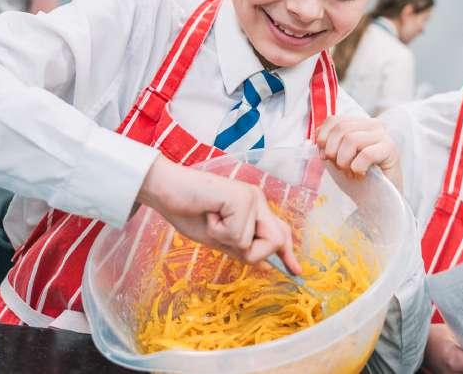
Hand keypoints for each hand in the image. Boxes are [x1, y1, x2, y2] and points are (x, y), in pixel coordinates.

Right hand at [136, 154, 300, 272]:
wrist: (165, 190)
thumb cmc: (188, 211)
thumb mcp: (219, 237)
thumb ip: (242, 247)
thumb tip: (266, 266)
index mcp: (254, 208)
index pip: (280, 232)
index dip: (288, 253)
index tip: (296, 272)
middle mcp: (257, 200)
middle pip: (275, 241)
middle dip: (251, 252)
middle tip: (222, 235)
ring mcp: (251, 198)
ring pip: (251, 243)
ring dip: (225, 239)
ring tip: (211, 219)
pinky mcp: (241, 198)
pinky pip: (237, 234)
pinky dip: (217, 231)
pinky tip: (208, 213)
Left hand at [315, 116, 402, 190]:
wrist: (377, 199)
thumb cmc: (358, 179)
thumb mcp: (337, 159)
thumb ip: (327, 145)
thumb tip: (317, 139)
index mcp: (358, 124)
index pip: (334, 120)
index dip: (323, 138)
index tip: (324, 156)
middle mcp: (371, 125)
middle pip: (341, 128)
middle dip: (333, 151)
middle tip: (339, 167)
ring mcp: (382, 135)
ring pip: (351, 139)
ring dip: (344, 160)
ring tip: (350, 171)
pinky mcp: (390, 149)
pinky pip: (366, 153)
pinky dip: (358, 167)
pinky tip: (361, 174)